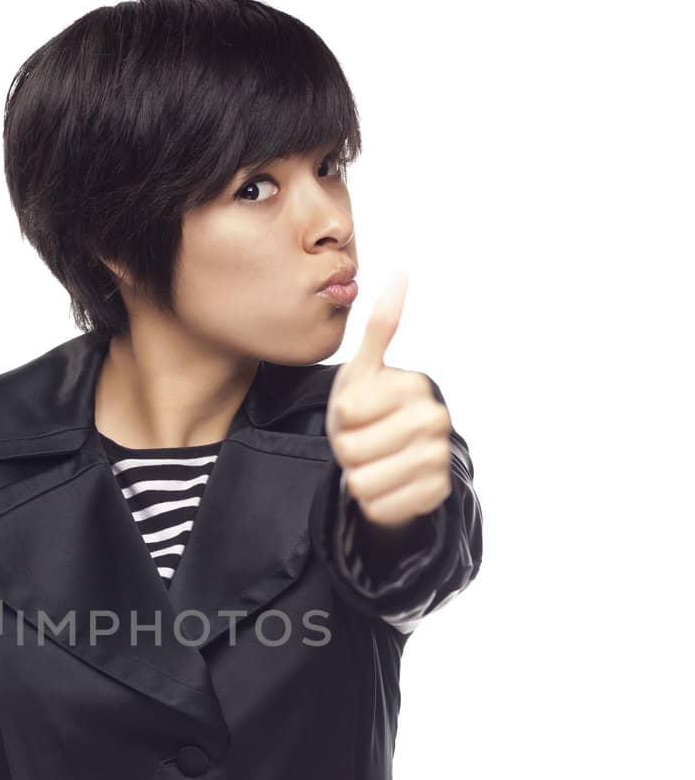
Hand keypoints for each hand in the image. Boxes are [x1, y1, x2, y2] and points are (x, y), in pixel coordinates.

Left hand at [325, 270, 452, 530]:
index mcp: (415, 385)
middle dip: (346, 450)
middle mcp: (436, 420)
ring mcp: (439, 459)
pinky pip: (378, 507)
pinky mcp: (435, 495)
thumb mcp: (363, 371)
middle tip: (362, 442)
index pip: (348, 412)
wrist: (388, 460)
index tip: (356, 413)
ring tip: (372, 463)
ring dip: (356, 477)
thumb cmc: (368, 411)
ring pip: (363, 482)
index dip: (341, 417)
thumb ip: (380, 327)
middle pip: (353, 449)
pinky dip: (371, 502)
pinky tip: (385, 486)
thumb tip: (400, 272)